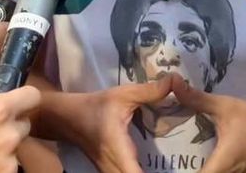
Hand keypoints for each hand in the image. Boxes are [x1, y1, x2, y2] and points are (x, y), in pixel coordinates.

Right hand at [59, 77, 173, 172]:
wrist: (66, 118)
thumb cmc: (94, 106)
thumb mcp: (123, 95)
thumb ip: (150, 91)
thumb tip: (176, 81)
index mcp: (118, 151)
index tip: (176, 170)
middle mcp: (114, 168)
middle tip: (178, 166)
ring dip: (148, 172)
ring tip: (170, 166)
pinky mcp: (110, 172)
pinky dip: (139, 172)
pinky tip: (154, 166)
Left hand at [171, 77, 245, 172]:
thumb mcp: (226, 107)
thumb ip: (197, 98)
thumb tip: (172, 83)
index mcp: (220, 166)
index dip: (176, 172)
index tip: (162, 163)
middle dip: (182, 169)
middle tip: (165, 158)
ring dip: (194, 168)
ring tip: (176, 158)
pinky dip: (206, 168)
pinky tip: (194, 158)